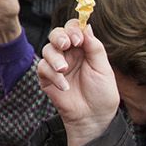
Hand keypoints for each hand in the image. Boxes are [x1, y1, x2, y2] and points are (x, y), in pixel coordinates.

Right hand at [36, 21, 120, 145]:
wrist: (93, 118)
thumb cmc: (101, 94)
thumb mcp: (103, 69)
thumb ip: (94, 47)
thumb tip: (87, 27)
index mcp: (84, 49)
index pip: (74, 30)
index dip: (73, 29)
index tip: (78, 39)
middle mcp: (69, 54)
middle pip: (56, 34)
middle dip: (59, 36)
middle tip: (66, 45)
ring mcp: (57, 66)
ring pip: (47, 50)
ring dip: (55, 58)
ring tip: (64, 70)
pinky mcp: (47, 79)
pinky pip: (42, 68)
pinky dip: (52, 76)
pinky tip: (64, 86)